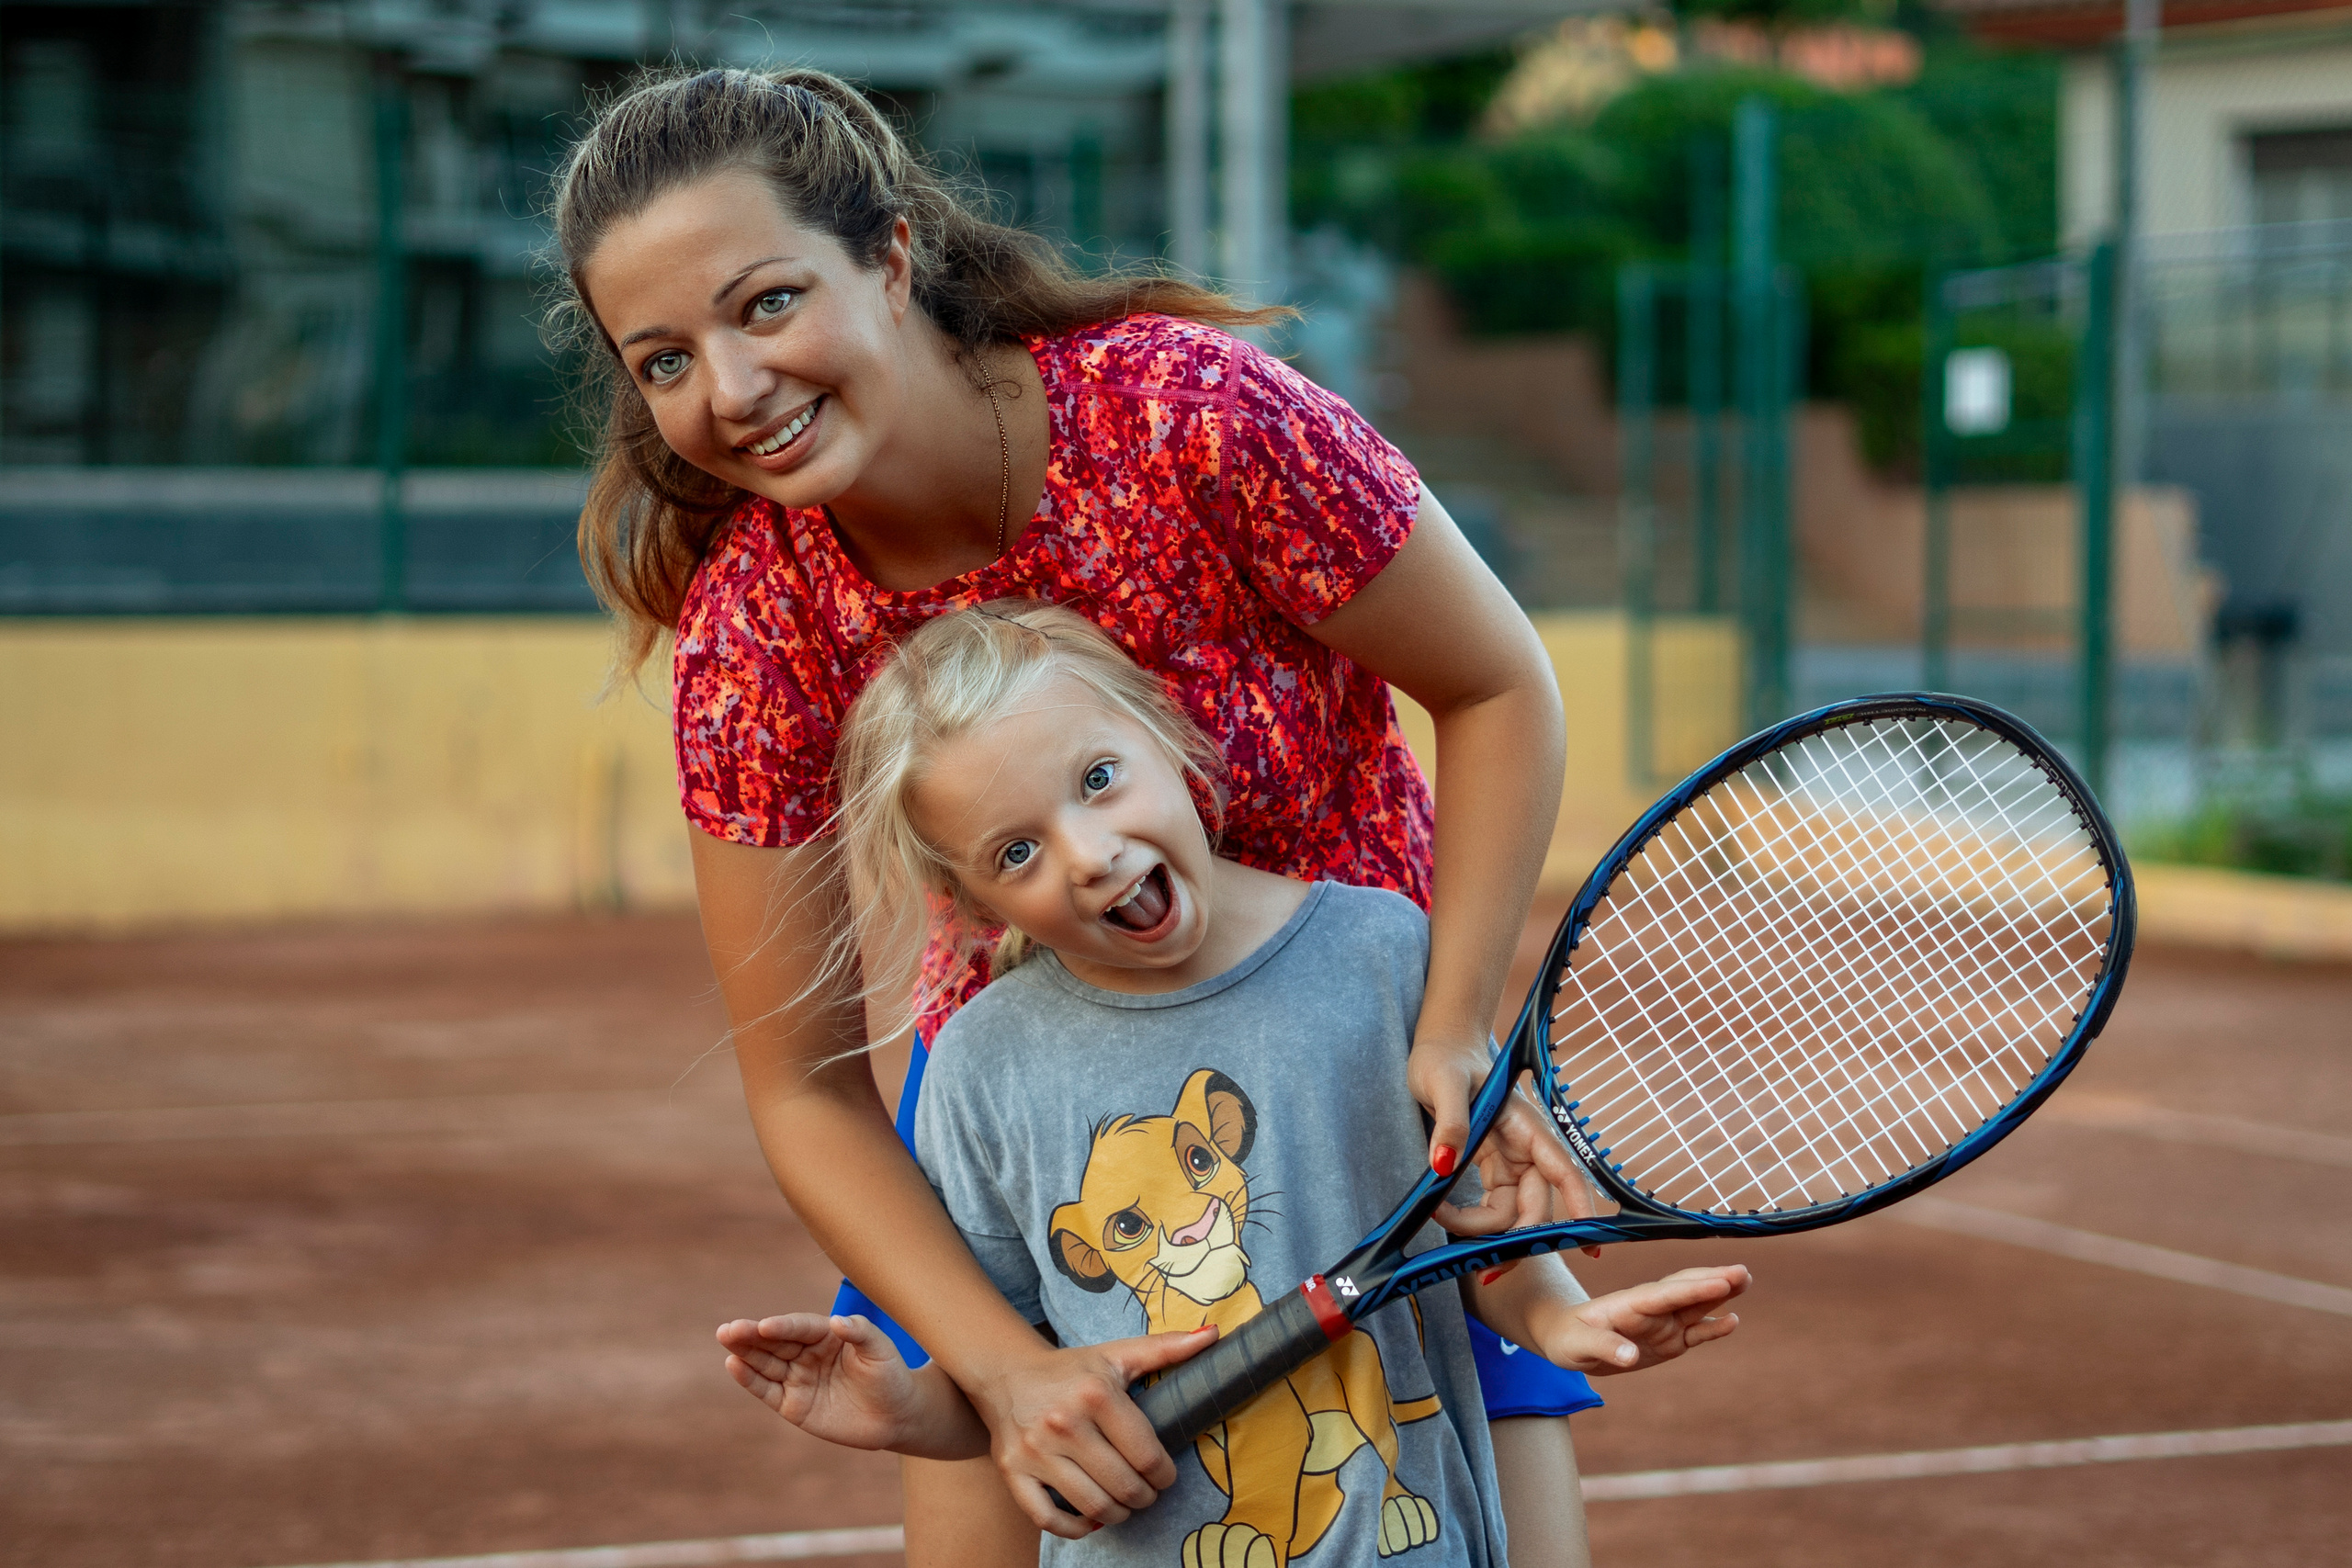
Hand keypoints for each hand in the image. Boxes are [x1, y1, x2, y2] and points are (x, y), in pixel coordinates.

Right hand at [719, 1313, 921, 1450]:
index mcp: (827, 1335)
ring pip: (765, 1363)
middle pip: (775, 1342)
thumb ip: (860, 1333)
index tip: (766, 1326)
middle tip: (729, 1329)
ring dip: (744, 1352)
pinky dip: (750, 1379)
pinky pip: (767, 1390)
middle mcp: (808, 1354)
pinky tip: (734, 1365)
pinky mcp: (792, 1405)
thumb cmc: (890, 1376)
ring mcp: (798, 1378)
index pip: (799, 1327)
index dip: (783, 1326)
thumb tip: (836, 1322)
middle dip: (752, 1334)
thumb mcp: (881, 1351)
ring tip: (726, 1338)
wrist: (896, 1416)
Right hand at [963, 1326, 1217, 1536]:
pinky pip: (1047, 1518)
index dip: (1165, 1475)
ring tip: (1125, 1503)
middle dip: (1145, 1497)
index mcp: (1095, 1394)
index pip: (1147, 1456)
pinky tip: (1090, 1518)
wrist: (1006, 1373)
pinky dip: (1075, 1527)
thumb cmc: (1071, 1369)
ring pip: (1092, 1505)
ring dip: (1119, 1513)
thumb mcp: (1118, 1354)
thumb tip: (1213, 1335)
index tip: (1166, 1475)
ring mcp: (1035, 1451)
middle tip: (1147, 1492)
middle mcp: (1063, 1423)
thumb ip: (1167, 1347)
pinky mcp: (1013, 1472)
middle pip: (1123, 1485)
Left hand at [1410, 1038, 1599, 1261]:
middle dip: (1513, 1241)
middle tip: (1485, 1268)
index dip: (1580, 1209)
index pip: (1564, 1172)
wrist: (1436, 1054)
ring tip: (1439, 1217)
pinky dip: (1471, 1220)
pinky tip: (1447, 1218)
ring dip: (1482, 1231)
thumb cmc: (1444, 1061)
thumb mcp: (1443, 1084)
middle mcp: (1525, 1150)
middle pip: (1535, 1208)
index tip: (1587, 1246)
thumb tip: (1446, 1165)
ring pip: (1510, 1216)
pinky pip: (1491, 1208)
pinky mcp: (1492, 1171)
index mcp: (1526, 1127)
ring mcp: (1510, 1163)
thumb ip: (1450, 1123)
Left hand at [1525, 1265, 1747, 1375]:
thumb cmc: (1569, 1337)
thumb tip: (1630, 1356)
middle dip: (1714, 1281)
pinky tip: (1733, 1321)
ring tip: (1745, 1281)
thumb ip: (1604, 1347)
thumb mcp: (1578, 1344)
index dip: (1693, 1289)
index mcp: (1631, 1303)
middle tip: (1743, 1272)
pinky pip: (1695, 1333)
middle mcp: (1651, 1309)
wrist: (1568, 1341)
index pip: (1666, 1294)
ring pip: (1696, 1305)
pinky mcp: (1668, 1340)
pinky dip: (1714, 1328)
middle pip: (1687, 1291)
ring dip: (1720, 1294)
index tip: (1720, 1282)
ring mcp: (1662, 1323)